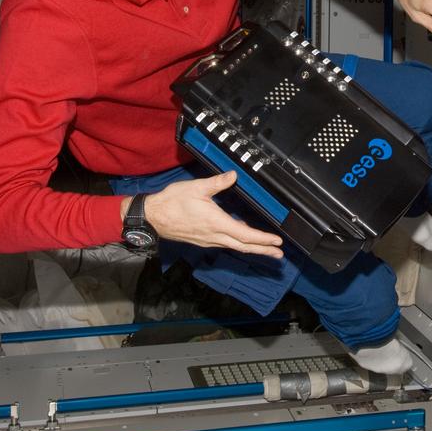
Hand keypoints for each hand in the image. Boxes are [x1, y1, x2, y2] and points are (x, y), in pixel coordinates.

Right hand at [140, 172, 283, 257]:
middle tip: (279, 255)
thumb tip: (233, 175)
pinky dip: (238, 243)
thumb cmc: (172, 202)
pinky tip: (242, 238)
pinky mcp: (202, 240)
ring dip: (252, 248)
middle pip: (244, 246)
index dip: (263, 239)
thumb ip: (217, 182)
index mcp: (215, 222)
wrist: (152, 217)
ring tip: (266, 250)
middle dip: (263, 250)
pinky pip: (225, 243)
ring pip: (235, 246)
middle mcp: (214, 235)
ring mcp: (208, 240)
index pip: (245, 235)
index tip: (276, 242)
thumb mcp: (196, 187)